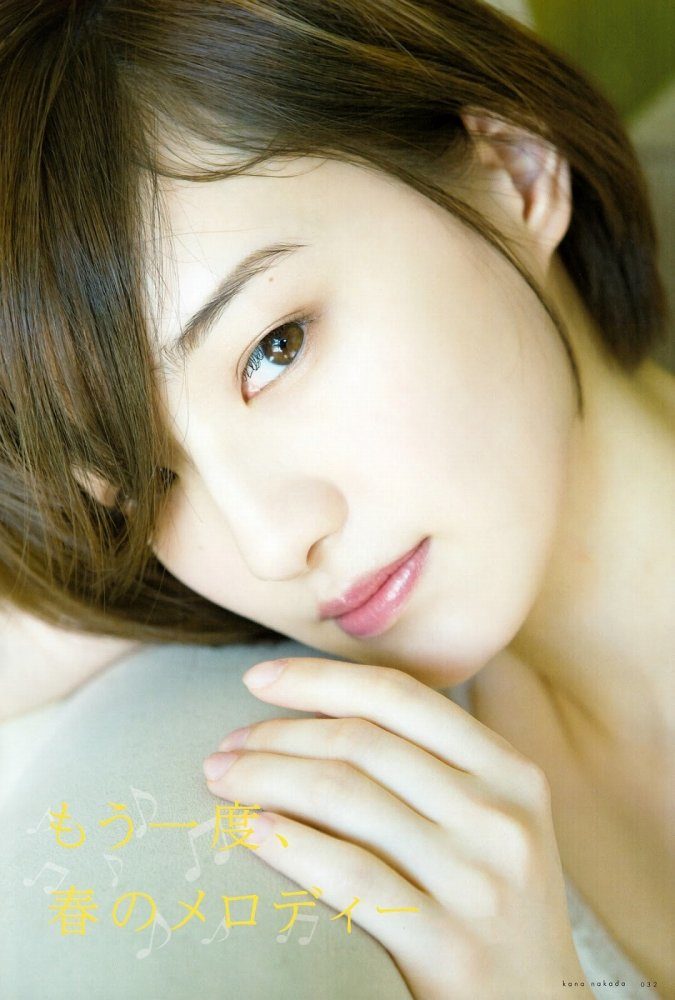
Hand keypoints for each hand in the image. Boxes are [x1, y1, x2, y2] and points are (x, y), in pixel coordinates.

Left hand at [202, 657, 584, 998]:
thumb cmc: (494, 902)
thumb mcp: (491, 819)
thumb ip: (431, 764)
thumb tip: (316, 708)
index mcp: (510, 771)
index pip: (400, 697)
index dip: (319, 679)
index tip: (258, 678)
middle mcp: (499, 816)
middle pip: (362, 743)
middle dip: (277, 735)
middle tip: (226, 746)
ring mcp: (477, 881)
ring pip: (345, 797)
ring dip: (266, 779)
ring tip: (221, 780)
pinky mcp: (448, 946)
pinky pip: (349, 876)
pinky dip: (288, 844)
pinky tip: (248, 831)